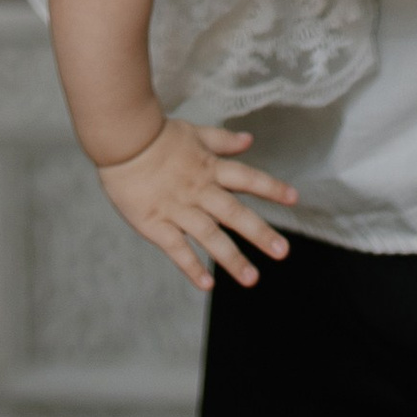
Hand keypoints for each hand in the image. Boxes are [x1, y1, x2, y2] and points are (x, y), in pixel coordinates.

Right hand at [95, 117, 295, 291]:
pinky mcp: (156, 224)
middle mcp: (199, 190)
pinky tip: (206, 284)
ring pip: (209, 236)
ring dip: (232, 258)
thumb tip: (250, 140)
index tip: (294, 199)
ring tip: (252, 278)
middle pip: (234, 213)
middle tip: (283, 252)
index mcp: (209, 168)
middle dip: (260, 233)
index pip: (246, 178)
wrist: (122, 139)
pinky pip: (176, 249)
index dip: (271, 188)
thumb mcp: (193, 132)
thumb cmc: (156, 135)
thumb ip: (222, 140)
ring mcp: (178, 209)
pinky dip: (191, 267)